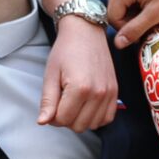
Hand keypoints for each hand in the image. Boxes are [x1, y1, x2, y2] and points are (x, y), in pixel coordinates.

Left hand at [38, 15, 117, 131]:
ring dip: (81, 120)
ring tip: (74, 103)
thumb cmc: (66, 50)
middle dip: (66, 119)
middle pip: (78, 126)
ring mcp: (109, 93)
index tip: (52, 103)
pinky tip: (87, 107)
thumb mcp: (51, 74)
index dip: (53, 117)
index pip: (63, 120)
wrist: (86, 32)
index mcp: (80, 88)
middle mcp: (98, 93)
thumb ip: (48, 101)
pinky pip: (107, 118)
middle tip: (62, 103)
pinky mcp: (115, 92)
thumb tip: (42, 122)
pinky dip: (96, 118)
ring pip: (93, 125)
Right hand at [108, 0, 158, 47]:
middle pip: (114, 12)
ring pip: (119, 6)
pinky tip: (148, 3)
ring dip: (132, 14)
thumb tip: (117, 44)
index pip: (113, 18)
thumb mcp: (155, 14)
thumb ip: (135, 29)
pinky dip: (134, 6)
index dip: (127, 29)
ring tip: (150, 11)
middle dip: (130, 21)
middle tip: (150, 20)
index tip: (145, 30)